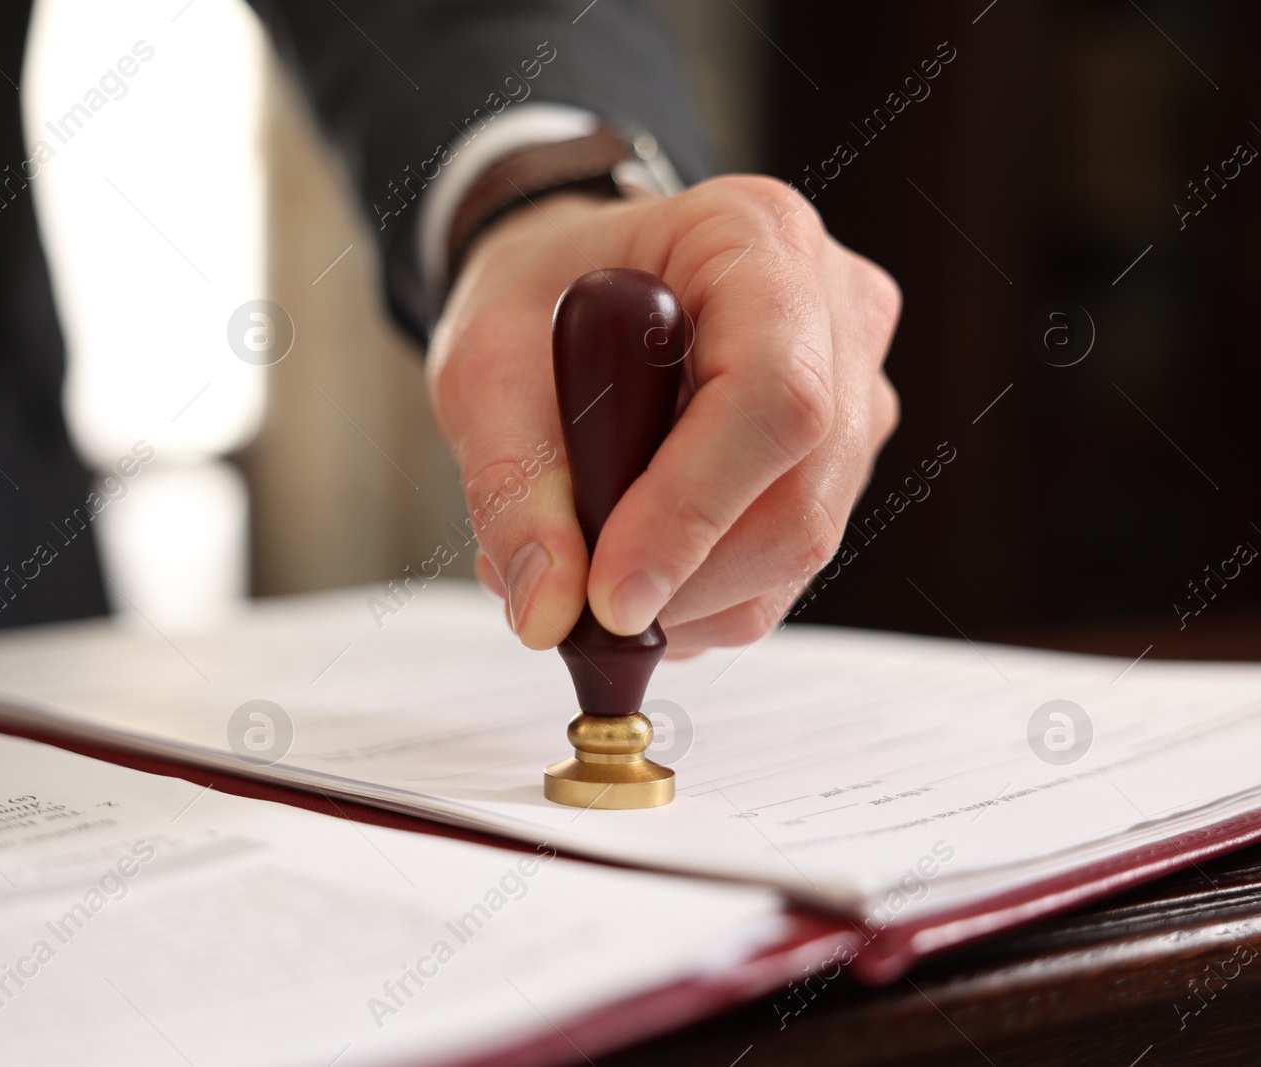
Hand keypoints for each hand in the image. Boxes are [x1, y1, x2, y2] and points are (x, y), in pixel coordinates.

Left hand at [426, 177, 900, 652]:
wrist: (570, 292)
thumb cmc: (535, 298)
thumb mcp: (484, 367)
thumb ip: (511, 485)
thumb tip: (549, 612)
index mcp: (756, 238)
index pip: (770, 392)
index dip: (693, 508)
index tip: (609, 593)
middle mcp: (835, 312)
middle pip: (800, 497)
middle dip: (683, 579)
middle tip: (574, 606)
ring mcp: (855, 392)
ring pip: (797, 549)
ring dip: (683, 600)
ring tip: (579, 572)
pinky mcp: (842, 463)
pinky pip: (786, 570)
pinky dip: (699, 600)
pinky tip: (630, 568)